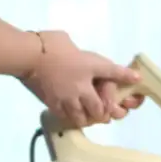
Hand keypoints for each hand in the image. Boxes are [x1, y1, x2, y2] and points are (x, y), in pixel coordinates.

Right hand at [22, 32, 139, 127]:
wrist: (28, 55)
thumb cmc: (52, 44)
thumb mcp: (73, 42)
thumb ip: (87, 57)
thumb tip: (96, 63)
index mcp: (90, 69)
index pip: (113, 75)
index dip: (126, 81)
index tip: (133, 86)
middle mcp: (81, 88)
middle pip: (99, 110)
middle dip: (104, 114)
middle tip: (105, 112)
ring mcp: (66, 98)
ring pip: (82, 118)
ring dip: (88, 119)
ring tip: (88, 115)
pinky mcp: (52, 104)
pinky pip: (65, 117)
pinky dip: (71, 117)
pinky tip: (71, 113)